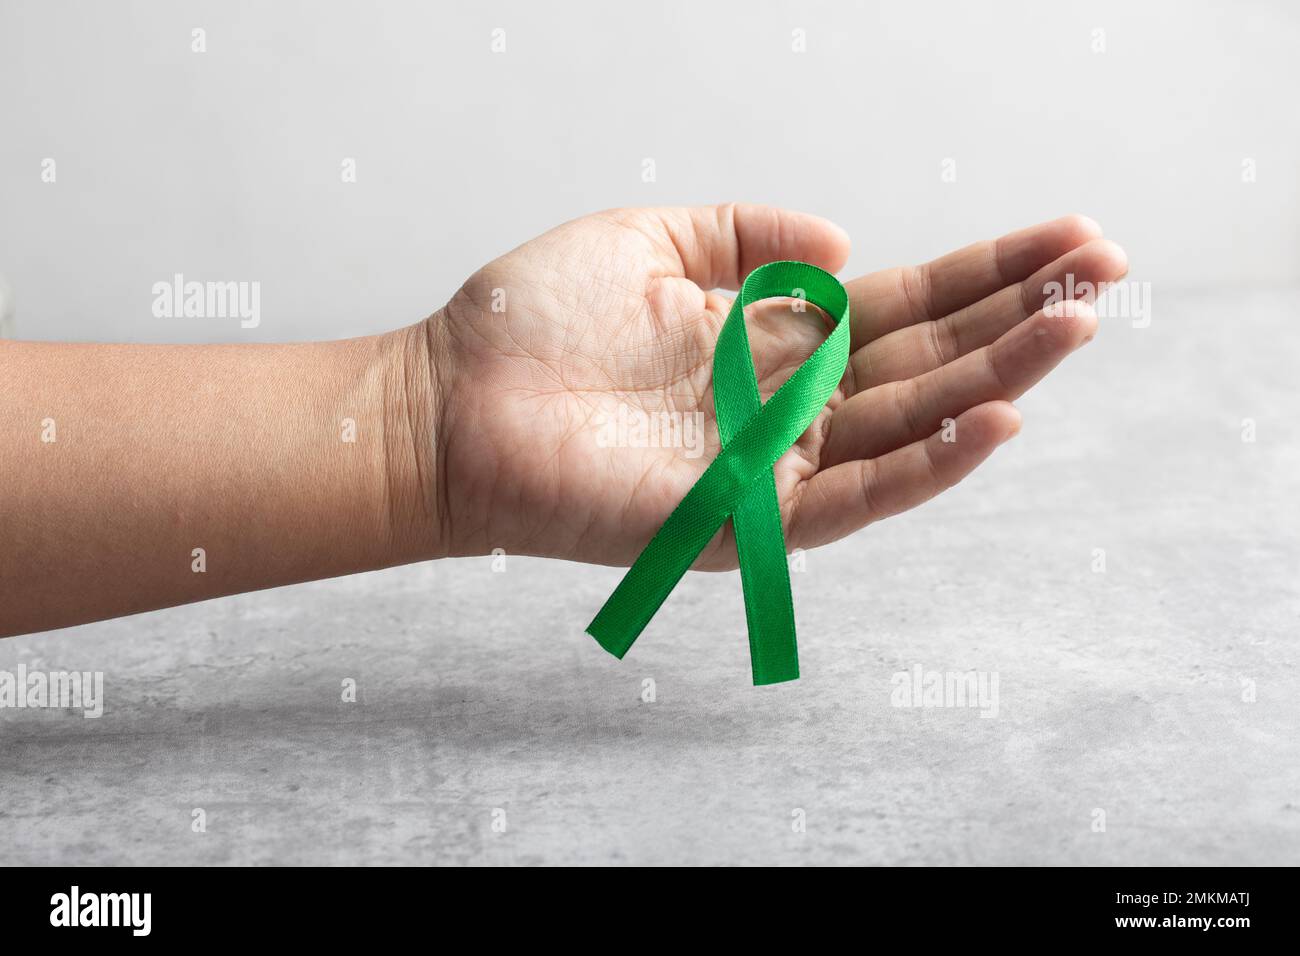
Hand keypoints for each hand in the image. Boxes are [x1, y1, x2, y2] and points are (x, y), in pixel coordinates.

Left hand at [426, 204, 1126, 568]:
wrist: (447, 403)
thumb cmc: (527, 324)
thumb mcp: (646, 240)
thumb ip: (746, 236)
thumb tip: (844, 241)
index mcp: (770, 338)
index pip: (903, 306)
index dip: (985, 272)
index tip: (1068, 238)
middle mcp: (786, 403)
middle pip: (926, 361)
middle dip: (1016, 316)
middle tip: (1106, 274)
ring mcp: (771, 466)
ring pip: (909, 426)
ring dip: (997, 380)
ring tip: (1074, 328)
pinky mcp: (742, 519)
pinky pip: (852, 497)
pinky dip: (925, 464)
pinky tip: (992, 419)